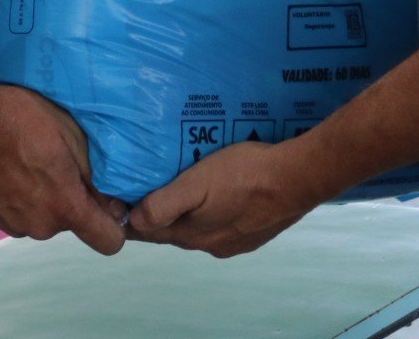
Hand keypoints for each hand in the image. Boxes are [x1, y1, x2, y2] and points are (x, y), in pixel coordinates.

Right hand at [0, 84, 126, 254]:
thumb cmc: (24, 120)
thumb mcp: (72, 135)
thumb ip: (97, 175)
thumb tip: (116, 202)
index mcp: (66, 206)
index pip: (110, 241)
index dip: (115, 224)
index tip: (109, 201)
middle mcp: (44, 226)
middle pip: (77, 224)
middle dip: (77, 200)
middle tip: (64, 166)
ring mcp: (19, 226)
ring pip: (52, 219)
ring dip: (52, 199)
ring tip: (38, 165)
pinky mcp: (1, 222)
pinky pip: (30, 216)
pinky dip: (30, 201)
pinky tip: (19, 172)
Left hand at [125, 138, 320, 257]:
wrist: (297, 178)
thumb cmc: (243, 175)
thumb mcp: (197, 184)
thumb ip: (164, 205)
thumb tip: (133, 220)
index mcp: (192, 235)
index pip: (150, 231)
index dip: (133, 216)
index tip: (121, 198)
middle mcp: (211, 244)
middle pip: (174, 229)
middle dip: (159, 212)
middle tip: (148, 185)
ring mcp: (236, 240)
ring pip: (200, 227)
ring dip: (189, 211)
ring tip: (184, 185)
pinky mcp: (255, 231)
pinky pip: (224, 223)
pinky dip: (214, 211)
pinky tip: (219, 193)